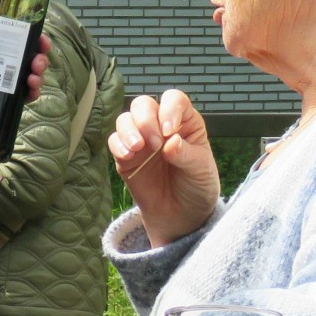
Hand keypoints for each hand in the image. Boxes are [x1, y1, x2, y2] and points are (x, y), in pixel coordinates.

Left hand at [0, 33, 49, 115]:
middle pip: (32, 58)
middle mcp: (6, 63)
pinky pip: (24, 95)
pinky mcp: (5, 98)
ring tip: (33, 79)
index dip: (37, 39)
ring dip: (38, 77)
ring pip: (32, 76)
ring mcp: (7, 81)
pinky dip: (31, 94)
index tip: (42, 42)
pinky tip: (31, 93)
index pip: (23, 40)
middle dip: (40, 60)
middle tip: (37, 64)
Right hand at [108, 90, 221, 246]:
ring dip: (129, 130)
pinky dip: (118, 145)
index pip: (174, 100)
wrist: (181, 215)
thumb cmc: (196, 186)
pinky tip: (128, 156)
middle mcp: (160, 126)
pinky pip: (114, 141)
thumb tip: (170, 142)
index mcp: (185, 122)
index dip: (169, 109)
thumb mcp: (201, 170)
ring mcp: (141, 140)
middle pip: (144, 104)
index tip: (169, 131)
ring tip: (138, 149)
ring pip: (125, 119)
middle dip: (145, 120)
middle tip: (154, 144)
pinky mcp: (125, 157)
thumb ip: (187, 154)